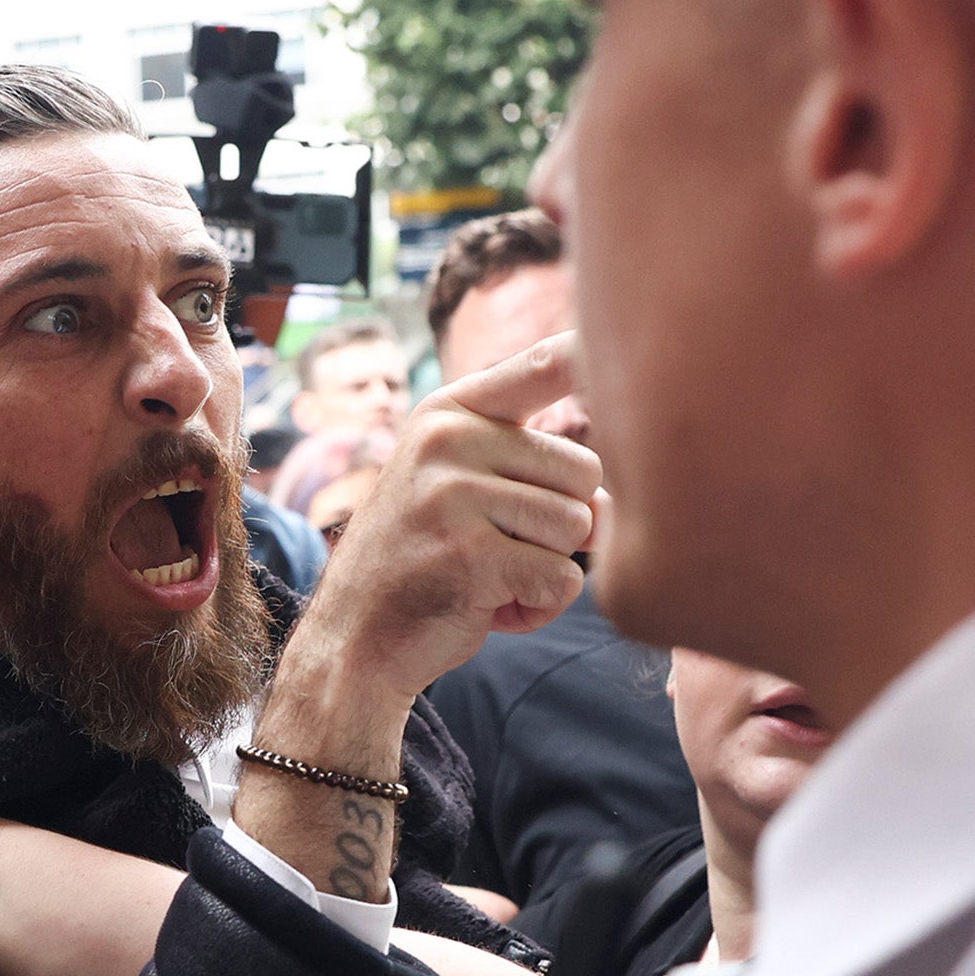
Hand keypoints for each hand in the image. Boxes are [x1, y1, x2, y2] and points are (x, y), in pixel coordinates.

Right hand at [296, 331, 600, 705]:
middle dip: (564, 524)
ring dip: (549, 569)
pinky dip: (540, 608)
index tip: (620, 337)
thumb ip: (522, 463)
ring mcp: (454, 495)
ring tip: (492, 578)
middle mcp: (448, 440)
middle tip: (507, 550)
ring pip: (577, 528)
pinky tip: (490, 609)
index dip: (594, 354)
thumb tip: (612, 498)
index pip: (543, 365)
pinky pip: (561, 580)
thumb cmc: (425, 560)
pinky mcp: (469, 556)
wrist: (354, 638)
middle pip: (585, 471)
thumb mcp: (452, 482)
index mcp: (449, 412)